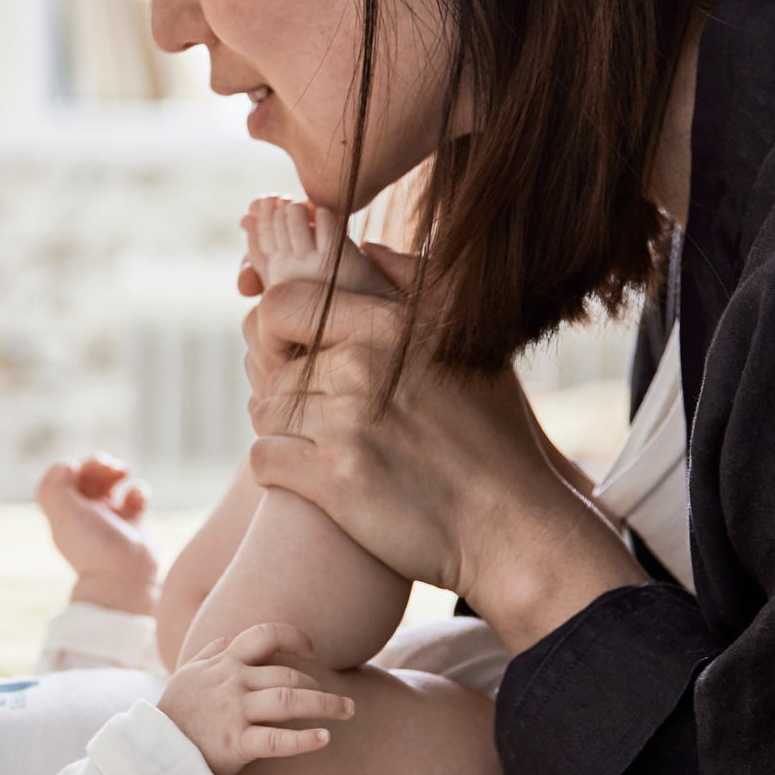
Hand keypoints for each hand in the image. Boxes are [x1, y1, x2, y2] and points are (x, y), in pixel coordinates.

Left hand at [37, 455, 163, 615]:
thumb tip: (66, 464)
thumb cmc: (94, 547)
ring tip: (123, 473)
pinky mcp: (133, 522)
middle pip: (85, 476)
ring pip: (110, 482)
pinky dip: (138, 491)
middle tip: (108, 465)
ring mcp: (110, 517)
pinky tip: (137, 500)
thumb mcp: (67, 516)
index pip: (58, 481)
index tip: (75, 469)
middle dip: (96, 464)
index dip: (65, 468)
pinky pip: (135, 497)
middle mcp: (85, 514)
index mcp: (64, 512)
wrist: (125, 578)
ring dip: (116, 471)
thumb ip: (57, 488)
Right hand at [158, 623, 354, 774]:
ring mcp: (234, 713)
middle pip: (288, 675)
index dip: (294, 637)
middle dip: (320, 687)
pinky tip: (324, 739)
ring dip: (326, 704)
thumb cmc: (175, 715)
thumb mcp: (186, 675)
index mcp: (224, 665)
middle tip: (341, 702)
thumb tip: (228, 639)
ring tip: (348, 711)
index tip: (311, 652)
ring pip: (290, 700)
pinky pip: (277, 740)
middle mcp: (232, 683)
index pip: (264, 635)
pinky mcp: (235, 743)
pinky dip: (304, 740)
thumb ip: (209, 654)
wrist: (154, 752)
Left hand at [240, 249, 644, 653]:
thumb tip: (365, 249)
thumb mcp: (469, 342)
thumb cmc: (491, 434)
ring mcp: (347, 423)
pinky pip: (262, 459)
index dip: (272, 331)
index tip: (290, 357)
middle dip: (287, 395)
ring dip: (281, 432)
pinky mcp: (333, 479)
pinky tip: (309, 479)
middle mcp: (365, 366)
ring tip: (322, 449)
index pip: (281, 305)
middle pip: (274, 369)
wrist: (512, 525)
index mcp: (392, 325)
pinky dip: (276, 470)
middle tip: (319, 421)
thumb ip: (414, 285)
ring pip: (264, 412)